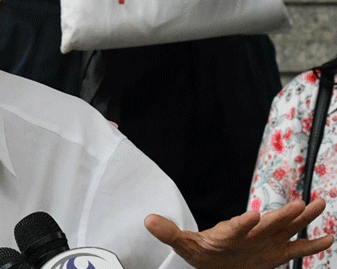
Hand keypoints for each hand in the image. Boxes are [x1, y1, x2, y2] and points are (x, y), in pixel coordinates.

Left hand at [145, 199, 333, 268]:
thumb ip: (169, 233)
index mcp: (228, 233)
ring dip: (302, 219)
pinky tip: (329, 237)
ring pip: (287, 229)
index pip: (236, 227)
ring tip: (318, 204)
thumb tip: (146, 220)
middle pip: (268, 225)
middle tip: (300, 204)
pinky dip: (312, 245)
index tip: (254, 215)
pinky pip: (298, 249)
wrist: (216, 260)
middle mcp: (251, 234)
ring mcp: (266, 242)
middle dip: (284, 216)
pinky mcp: (276, 253)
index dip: (243, 223)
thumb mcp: (184, 244)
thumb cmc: (201, 252)